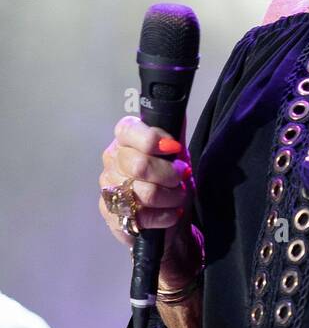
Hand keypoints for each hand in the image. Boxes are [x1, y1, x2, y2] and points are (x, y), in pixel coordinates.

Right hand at [98, 114, 195, 275]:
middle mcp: (112, 163)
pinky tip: (171, 213)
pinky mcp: (112, 216)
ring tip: (178, 196)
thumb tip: (177, 110)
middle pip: (139, 165)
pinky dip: (165, 217)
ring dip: (172, 197)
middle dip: (169, 174)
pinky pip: (142, 217)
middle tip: (180, 177)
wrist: (168, 216)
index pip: (128, 131)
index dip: (152, 139)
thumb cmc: (169, 180)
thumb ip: (174, 132)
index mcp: (124, 141)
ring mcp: (108, 189)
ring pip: (145, 193)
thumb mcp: (176, 153)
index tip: (174, 148)